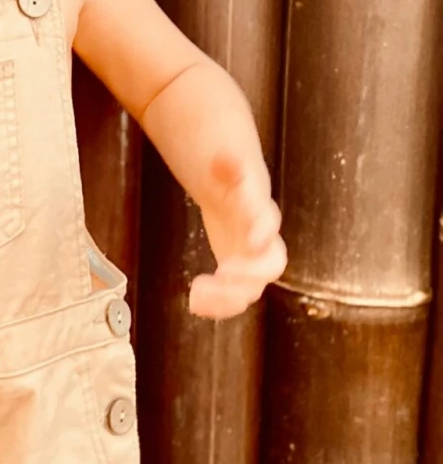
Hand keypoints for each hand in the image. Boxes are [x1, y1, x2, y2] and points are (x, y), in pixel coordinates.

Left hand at [189, 153, 286, 318]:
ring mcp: (252, 265)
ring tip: (197, 295)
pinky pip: (233, 300)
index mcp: (261, 214)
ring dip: (227, 298)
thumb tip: (223, 157)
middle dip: (248, 275)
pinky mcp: (238, 279)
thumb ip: (226, 168)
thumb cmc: (232, 186)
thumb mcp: (226, 170)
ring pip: (250, 291)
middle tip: (221, 274)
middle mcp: (263, 244)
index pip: (269, 224)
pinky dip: (217, 306)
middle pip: (268, 267)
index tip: (250, 240)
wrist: (235, 200)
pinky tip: (195, 302)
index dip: (262, 231)